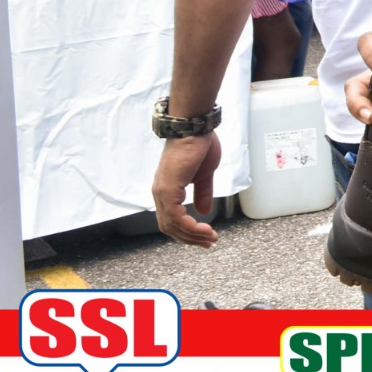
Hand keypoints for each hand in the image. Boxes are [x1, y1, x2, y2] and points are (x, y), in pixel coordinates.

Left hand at [153, 133, 221, 247]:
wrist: (194, 128)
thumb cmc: (198, 145)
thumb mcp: (204, 174)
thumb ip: (203, 193)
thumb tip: (203, 210)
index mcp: (168, 190)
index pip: (173, 220)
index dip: (189, 232)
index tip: (206, 237)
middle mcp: (161, 193)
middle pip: (170, 227)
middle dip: (191, 238)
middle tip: (209, 242)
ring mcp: (162, 192)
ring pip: (172, 225)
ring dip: (192, 235)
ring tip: (210, 238)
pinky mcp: (168, 189)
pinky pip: (175, 216)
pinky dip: (189, 226)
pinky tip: (203, 228)